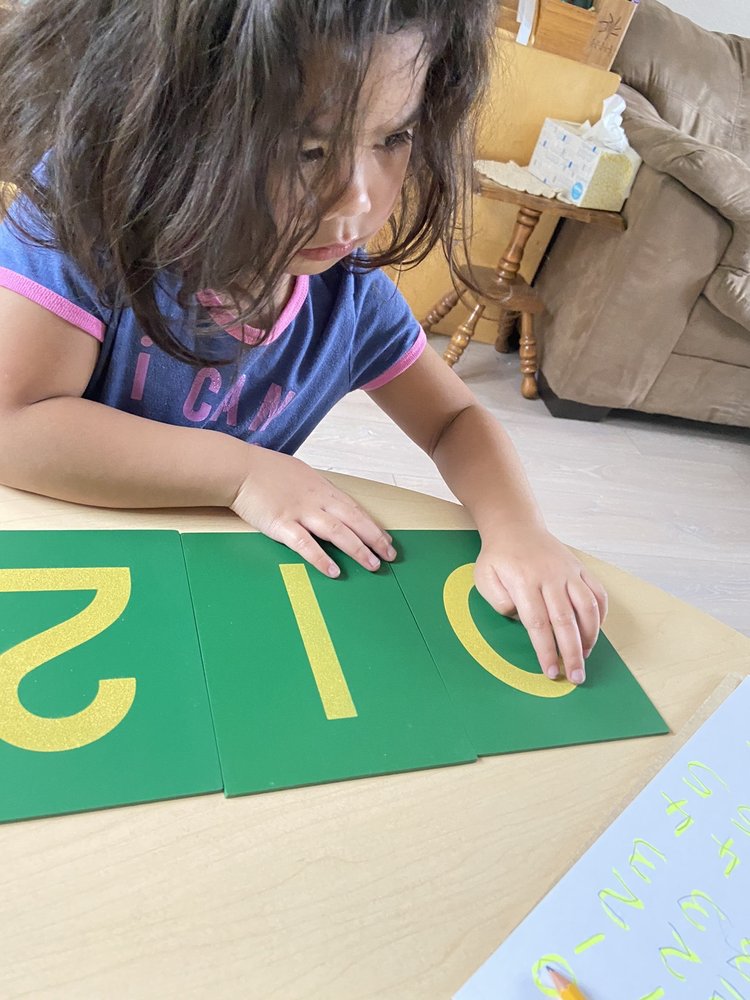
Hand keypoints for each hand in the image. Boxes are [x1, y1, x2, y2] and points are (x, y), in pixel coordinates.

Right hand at [230, 447, 395, 576]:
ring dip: (357, 550)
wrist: (239, 469)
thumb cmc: (266, 471)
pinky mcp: (282, 525)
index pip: (355, 510)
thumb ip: (315, 490)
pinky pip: (306, 545)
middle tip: (390, 557)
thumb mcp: (299, 474)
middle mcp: (316, 500)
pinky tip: (334, 571)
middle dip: (374, 540)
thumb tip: (327, 502)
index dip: (373, 527)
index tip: (387, 540)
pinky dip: (321, 559)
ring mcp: (300, 512)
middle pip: (353, 521)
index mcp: (322, 488)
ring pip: (337, 533)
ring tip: (373, 565)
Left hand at [473, 527, 607, 684]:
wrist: (515, 526)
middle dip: (572, 653)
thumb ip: (498, 601)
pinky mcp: (579, 569)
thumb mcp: (484, 577)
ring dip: (590, 636)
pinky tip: (595, 632)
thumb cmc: (499, 557)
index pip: (539, 624)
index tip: (551, 672)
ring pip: (587, 608)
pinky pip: (598, 593)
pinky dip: (601, 615)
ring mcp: (568, 572)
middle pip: (566, 621)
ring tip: (586, 657)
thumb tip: (518, 619)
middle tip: (577, 677)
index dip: (546, 651)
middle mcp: (550, 577)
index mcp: (525, 582)